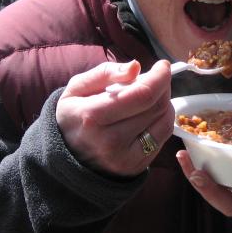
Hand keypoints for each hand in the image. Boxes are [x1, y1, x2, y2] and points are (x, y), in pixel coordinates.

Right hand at [56, 60, 173, 176]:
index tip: (162, 66)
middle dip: (162, 87)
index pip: (142, 95)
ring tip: (149, 98)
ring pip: (164, 122)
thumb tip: (136, 67)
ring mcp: (125, 158)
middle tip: (154, 79)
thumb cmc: (74, 114)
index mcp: (92, 116)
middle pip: (156, 107)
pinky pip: (162, 138)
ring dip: (164, 104)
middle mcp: (110, 141)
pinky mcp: (136, 167)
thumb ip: (106, 73)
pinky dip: (162, 121)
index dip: (159, 77)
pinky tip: (149, 115)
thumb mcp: (78, 87)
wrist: (66, 155)